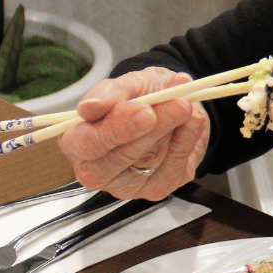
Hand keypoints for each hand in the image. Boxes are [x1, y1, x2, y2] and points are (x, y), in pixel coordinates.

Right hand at [56, 68, 209, 200]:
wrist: (173, 101)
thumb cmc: (141, 95)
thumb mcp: (127, 84)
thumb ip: (110, 93)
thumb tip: (90, 107)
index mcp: (78, 141)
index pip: (86, 144)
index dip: (115, 128)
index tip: (143, 110)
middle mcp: (98, 169)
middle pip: (119, 157)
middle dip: (153, 129)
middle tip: (178, 104)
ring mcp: (128, 184)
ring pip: (151, 160)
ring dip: (173, 129)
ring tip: (184, 104)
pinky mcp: (157, 188)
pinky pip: (174, 168)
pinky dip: (188, 140)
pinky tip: (194, 120)